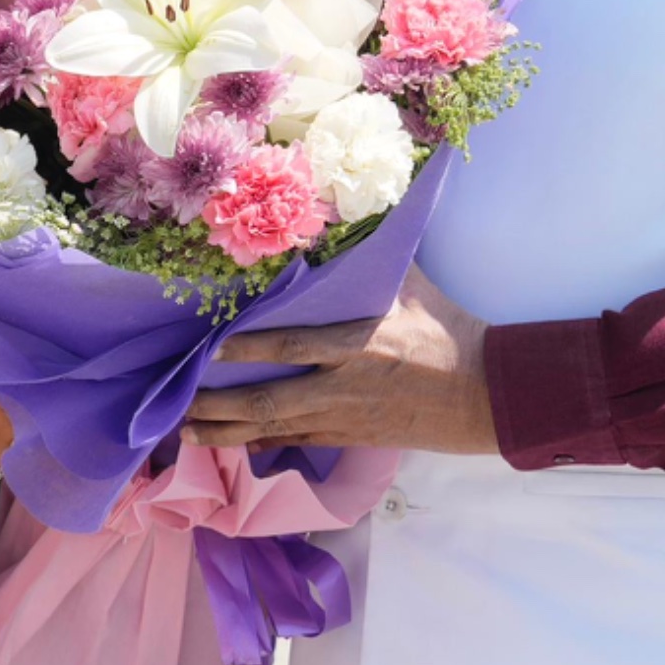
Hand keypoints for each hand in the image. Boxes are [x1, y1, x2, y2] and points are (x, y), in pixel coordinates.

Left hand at [179, 269, 497, 455]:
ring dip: (228, 432)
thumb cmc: (446, 331)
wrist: (483, 394)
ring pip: (275, 429)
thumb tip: (340, 220)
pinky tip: (231, 444)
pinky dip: (261, 443)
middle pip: (270, 401)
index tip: (213, 350)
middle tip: (180, 406)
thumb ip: (369, 261)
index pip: (294, 348)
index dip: (250, 350)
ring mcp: (344, 419)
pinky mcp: (350, 438)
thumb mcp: (411, 287)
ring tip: (186, 433)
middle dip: (220, 406)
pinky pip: (295, 443)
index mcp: (359, 345)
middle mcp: (343, 387)